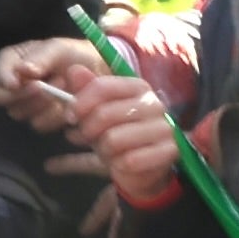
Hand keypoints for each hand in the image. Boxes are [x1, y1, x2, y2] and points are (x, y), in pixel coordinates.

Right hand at [0, 38, 107, 128]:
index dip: (4, 78)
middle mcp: (13, 85)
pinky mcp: (41, 120)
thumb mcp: (58, 49)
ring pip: (19, 113)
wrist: (99, 72)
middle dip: (22, 94)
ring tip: (63, 85)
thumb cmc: (74, 55)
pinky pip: (40, 124)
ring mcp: (25, 105)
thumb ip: (40, 58)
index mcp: (12, 62)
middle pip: (0, 98)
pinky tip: (68, 102)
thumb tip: (22, 70)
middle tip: (42, 86)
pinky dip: (55, 115)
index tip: (16, 83)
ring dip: (43, 103)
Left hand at [70, 73, 181, 209]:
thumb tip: (74, 70)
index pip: (103, 87)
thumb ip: (86, 89)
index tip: (69, 117)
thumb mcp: (98, 111)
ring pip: (113, 140)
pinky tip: (120, 165)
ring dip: (103, 151)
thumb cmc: (118, 134)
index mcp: (139, 88)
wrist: (143, 166)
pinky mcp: (169, 152)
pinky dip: (118, 166)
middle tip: (88, 137)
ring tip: (107, 152)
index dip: (80, 102)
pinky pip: (129, 161)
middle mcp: (155, 104)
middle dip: (88, 130)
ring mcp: (164, 128)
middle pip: (104, 114)